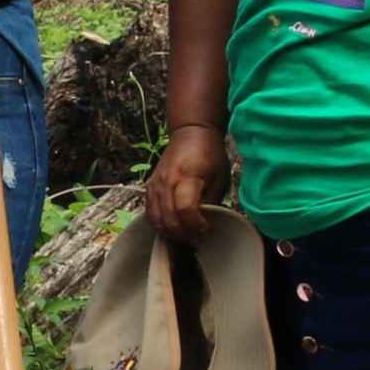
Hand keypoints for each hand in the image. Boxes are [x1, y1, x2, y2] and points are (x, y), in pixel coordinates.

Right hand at [144, 126, 233, 243]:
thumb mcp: (220, 178)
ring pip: (156, 219)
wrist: (191, 133)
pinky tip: (173, 227)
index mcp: (187, 176)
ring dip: (171, 232)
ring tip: (186, 234)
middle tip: (198, 237)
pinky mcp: (149, 188)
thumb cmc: (210, 155)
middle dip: (184, 234)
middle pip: (168, 219)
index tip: (207, 228)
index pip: (185, 209)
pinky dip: (160, 224)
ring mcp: (154, 185)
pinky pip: (150, 213)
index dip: (195, 225)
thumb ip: (211, 202)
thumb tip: (205, 225)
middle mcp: (166, 181)